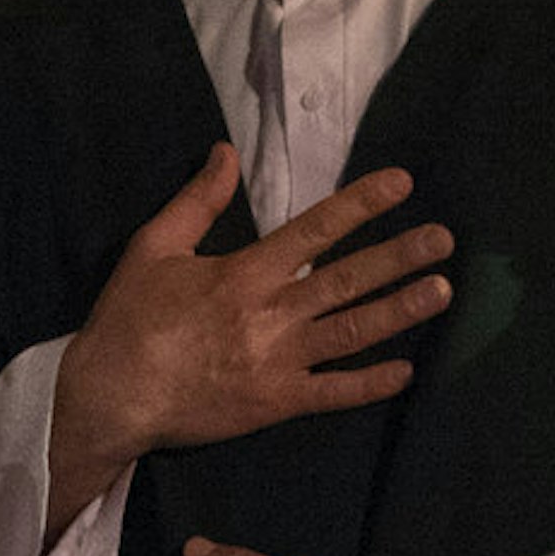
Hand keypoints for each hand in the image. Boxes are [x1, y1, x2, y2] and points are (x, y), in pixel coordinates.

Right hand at [47, 147, 451, 534]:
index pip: (315, 229)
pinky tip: (405, 371)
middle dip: (399, 256)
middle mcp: (271, 314)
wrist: (110, 397)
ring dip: (400, 311)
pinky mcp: (275, 404)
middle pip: (347, 279)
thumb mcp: (154, 247)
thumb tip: (225, 151)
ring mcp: (278, 362)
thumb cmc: (129, 320)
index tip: (403, 184)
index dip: (362, 204)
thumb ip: (197, 200)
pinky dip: (370, 384)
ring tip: (442, 290)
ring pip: (352, 332)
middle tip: (444, 239)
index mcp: (245, 273)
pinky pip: (333, 393)